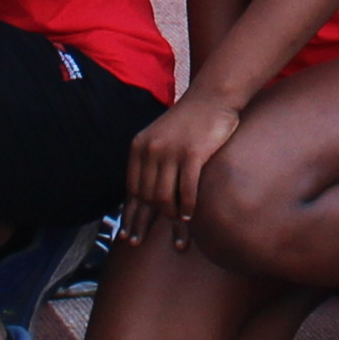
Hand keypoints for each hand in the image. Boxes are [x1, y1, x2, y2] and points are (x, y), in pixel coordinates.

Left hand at [120, 92, 245, 248]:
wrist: (212, 96)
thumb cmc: (190, 120)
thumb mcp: (161, 137)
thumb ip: (151, 161)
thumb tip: (147, 196)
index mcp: (139, 146)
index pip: (131, 189)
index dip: (129, 214)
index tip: (126, 234)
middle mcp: (151, 149)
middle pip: (146, 197)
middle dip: (144, 223)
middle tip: (141, 243)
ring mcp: (171, 152)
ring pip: (165, 197)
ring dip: (171, 219)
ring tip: (177, 233)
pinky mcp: (193, 153)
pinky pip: (187, 189)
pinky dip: (188, 207)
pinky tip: (190, 218)